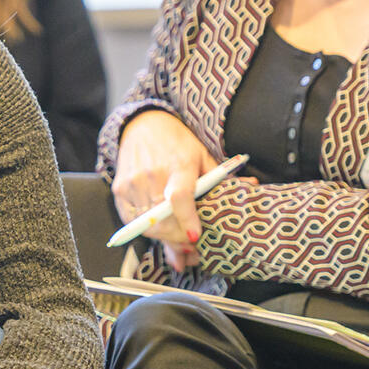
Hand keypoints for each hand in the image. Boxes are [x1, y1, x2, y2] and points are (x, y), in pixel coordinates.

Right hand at [112, 109, 216, 270]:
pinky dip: (146, 230)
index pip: (179, 197)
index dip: (187, 220)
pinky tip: (158, 225)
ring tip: (176, 235)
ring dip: (164, 237)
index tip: (196, 236)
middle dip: (179, 238)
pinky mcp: (119, 191)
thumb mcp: (202, 157)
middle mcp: (151, 174)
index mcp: (178, 164)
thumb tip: (249, 190)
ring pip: (147, 226)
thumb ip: (219, 181)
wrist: (142, 126)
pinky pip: (132, 222)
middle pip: (163, 220)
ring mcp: (132, 183)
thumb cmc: (177, 144)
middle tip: (191, 242)